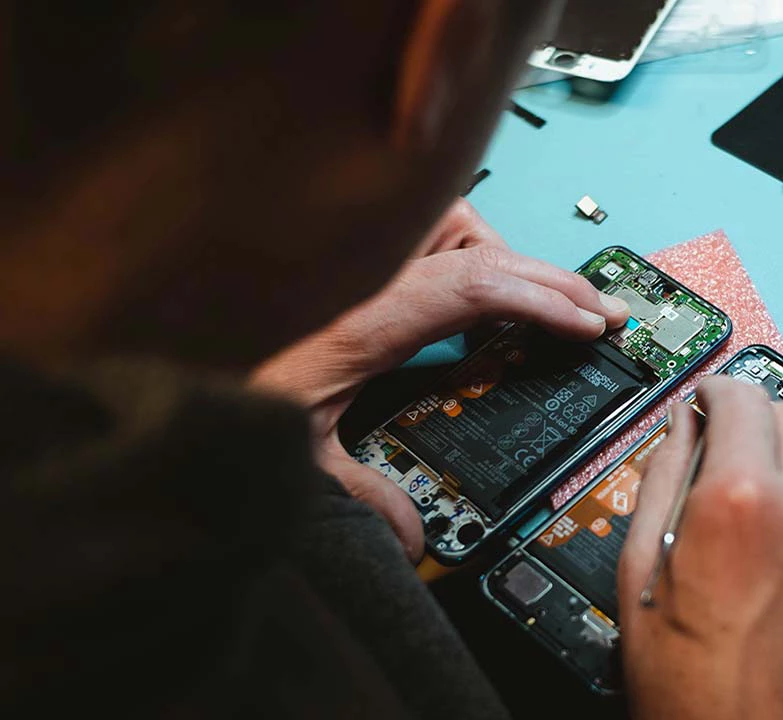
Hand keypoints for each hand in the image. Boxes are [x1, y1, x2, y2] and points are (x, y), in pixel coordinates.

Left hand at [251, 199, 628, 560]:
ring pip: (451, 221)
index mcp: (361, 319)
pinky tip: (474, 297)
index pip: (472, 287)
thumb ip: (356, 493)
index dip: (541, 300)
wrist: (163, 351)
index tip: (589, 323)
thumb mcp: (292, 455)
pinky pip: (425, 231)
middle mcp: (364, 273)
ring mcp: (359, 257)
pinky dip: (463, 252)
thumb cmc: (217, 388)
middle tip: (599, 309)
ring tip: (534, 300)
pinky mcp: (353, 257)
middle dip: (548, 277)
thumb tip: (411, 535)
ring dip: (499, 255)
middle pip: (476, 243)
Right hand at [618, 377, 782, 719]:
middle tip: (733, 447)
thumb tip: (678, 430)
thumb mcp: (641, 581)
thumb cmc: (698, 696)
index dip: (715, 393)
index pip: (739, 398)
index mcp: (740, 502)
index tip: (708, 403)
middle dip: (758, 419)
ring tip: (781, 477)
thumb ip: (661, 483)